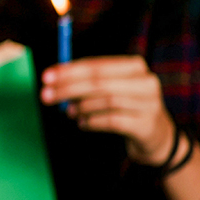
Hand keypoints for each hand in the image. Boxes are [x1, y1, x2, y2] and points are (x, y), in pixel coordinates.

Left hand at [41, 56, 175, 164]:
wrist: (154, 134)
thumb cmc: (123, 105)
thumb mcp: (108, 87)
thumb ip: (84, 81)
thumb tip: (51, 80)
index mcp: (134, 66)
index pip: (96, 66)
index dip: (69, 71)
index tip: (45, 77)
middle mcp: (145, 82)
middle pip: (99, 82)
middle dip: (68, 88)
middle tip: (45, 96)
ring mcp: (149, 104)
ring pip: (105, 101)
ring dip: (81, 107)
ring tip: (69, 112)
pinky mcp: (145, 125)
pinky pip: (112, 122)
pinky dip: (92, 122)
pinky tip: (83, 123)